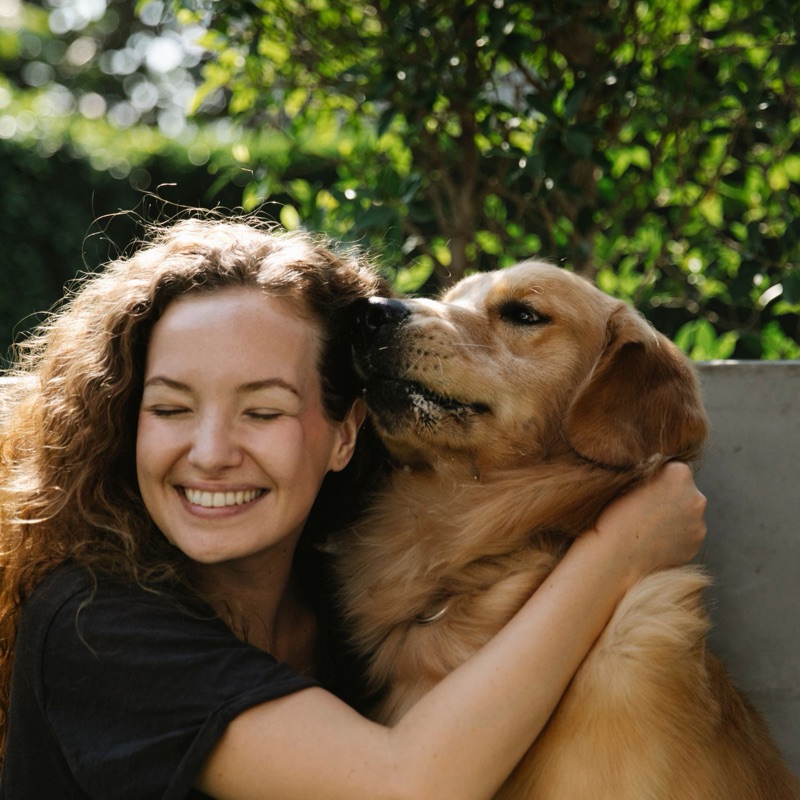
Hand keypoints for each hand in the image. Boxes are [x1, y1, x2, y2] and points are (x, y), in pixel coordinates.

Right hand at [592, 461, 706, 581]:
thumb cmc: (613, 514)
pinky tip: (653, 540)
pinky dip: (673, 536)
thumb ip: (651, 473)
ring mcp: (699, 524)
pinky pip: (686, 535)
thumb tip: (661, 473)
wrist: (614, 557)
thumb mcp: (628, 480)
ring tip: (646, 527)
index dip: (658, 477)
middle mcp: (696, 497)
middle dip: (669, 496)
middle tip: (644, 508)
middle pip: (685, 491)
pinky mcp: (695, 546)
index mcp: (679, 473)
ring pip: (686, 514)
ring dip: (673, 517)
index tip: (643, 488)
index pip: (675, 468)